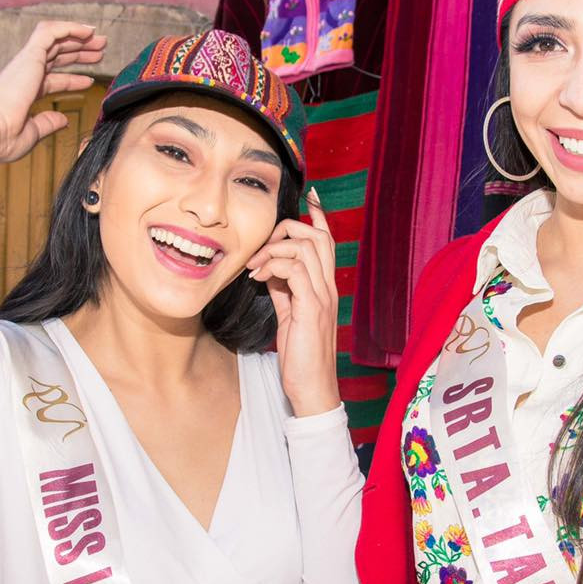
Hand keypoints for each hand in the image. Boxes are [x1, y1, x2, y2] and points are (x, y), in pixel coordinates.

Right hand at [0, 21, 106, 162]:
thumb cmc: (6, 138)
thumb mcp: (33, 132)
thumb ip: (48, 123)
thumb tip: (63, 120)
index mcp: (26, 90)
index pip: (52, 78)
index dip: (73, 78)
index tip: (90, 80)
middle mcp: (25, 73)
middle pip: (56, 54)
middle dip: (79, 50)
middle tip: (101, 50)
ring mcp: (26, 63)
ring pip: (55, 39)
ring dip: (78, 36)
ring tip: (100, 39)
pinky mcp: (29, 56)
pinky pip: (50, 32)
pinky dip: (69, 28)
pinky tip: (88, 31)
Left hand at [246, 189, 341, 416]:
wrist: (312, 387)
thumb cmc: (300, 355)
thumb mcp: (290, 314)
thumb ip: (285, 289)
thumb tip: (270, 267)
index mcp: (325, 286)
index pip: (327, 241)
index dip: (319, 216)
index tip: (311, 196)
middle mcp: (328, 287)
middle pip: (317, 236)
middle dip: (286, 229)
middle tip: (260, 246)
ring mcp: (322, 296)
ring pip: (306, 247)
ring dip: (273, 248)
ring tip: (254, 266)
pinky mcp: (311, 308)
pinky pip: (295, 270)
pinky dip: (273, 266)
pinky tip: (258, 278)